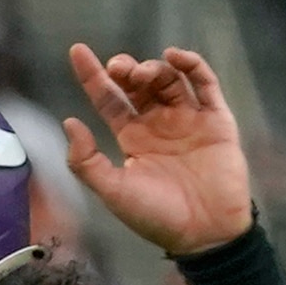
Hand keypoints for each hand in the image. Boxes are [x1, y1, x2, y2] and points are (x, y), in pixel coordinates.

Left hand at [60, 44, 253, 258]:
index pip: (109, 100)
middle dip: (126, 69)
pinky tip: (175, 57)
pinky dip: (192, 66)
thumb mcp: (113, 191)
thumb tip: (70, 121)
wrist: (204, 233)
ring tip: (142, 74)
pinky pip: (205, 84)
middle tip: (119, 68)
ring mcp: (188, 119)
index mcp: (132, 139)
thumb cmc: (157, 217)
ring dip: (154, 68)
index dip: (92, 76)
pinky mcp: (216, 120)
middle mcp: (158, 124)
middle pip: (139, 85)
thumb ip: (86, 161)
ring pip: (169, 79)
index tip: (77, 51)